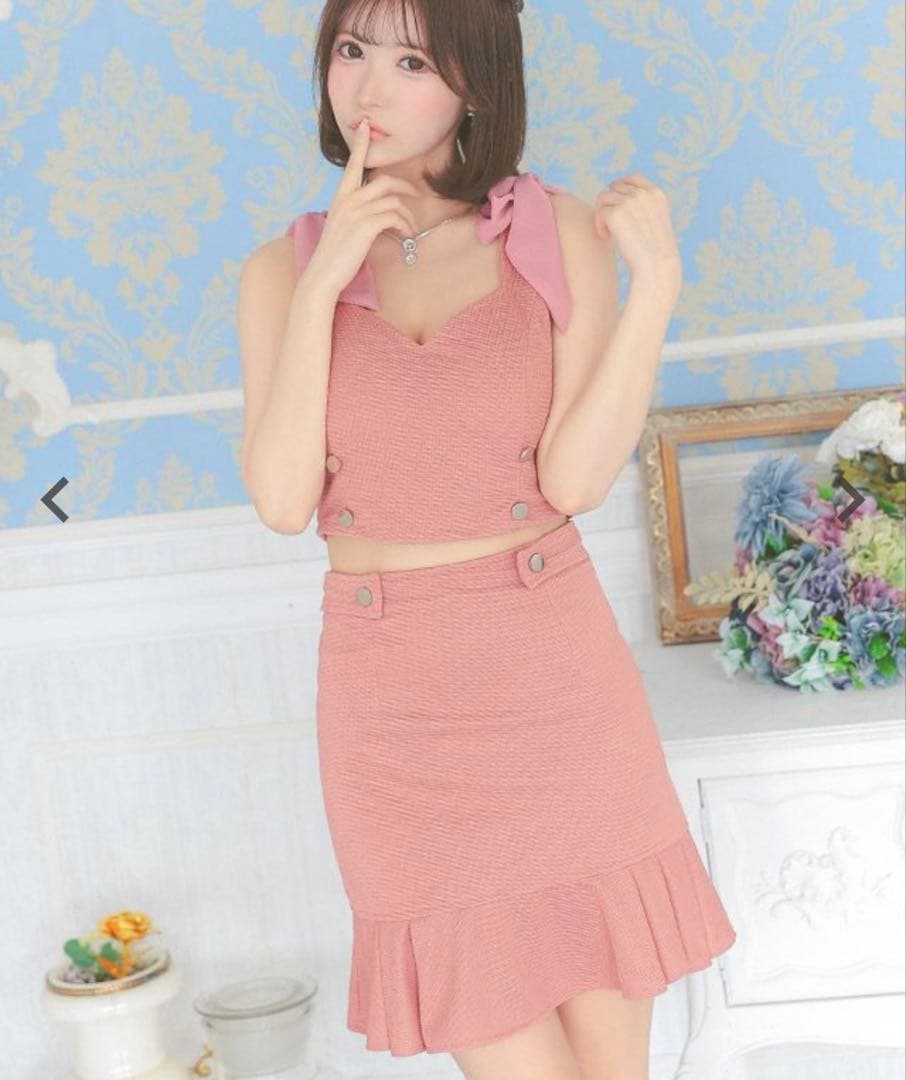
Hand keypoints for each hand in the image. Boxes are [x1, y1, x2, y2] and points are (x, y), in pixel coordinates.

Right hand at [304, 120, 420, 297]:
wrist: (323, 275)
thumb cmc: (335, 257)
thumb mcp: (343, 229)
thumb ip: (356, 214)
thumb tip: (378, 214)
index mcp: (340, 198)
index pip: (351, 165)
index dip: (361, 145)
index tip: (366, 125)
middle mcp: (347, 200)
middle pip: (384, 181)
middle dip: (406, 187)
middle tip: (417, 197)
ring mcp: (356, 212)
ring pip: (393, 200)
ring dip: (407, 215)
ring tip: (410, 230)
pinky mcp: (365, 225)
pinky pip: (394, 216)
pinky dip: (404, 225)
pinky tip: (405, 236)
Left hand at [594, 173, 681, 301]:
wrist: (656, 266)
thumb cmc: (655, 252)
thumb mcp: (656, 221)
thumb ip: (643, 206)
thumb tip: (618, 196)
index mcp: (656, 194)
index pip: (632, 178)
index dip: (620, 190)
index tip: (617, 208)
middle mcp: (643, 194)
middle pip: (613, 187)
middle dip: (611, 205)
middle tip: (614, 226)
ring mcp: (629, 202)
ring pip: (603, 198)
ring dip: (603, 215)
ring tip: (610, 233)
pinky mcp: (616, 214)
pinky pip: (599, 212)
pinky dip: (599, 226)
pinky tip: (608, 238)